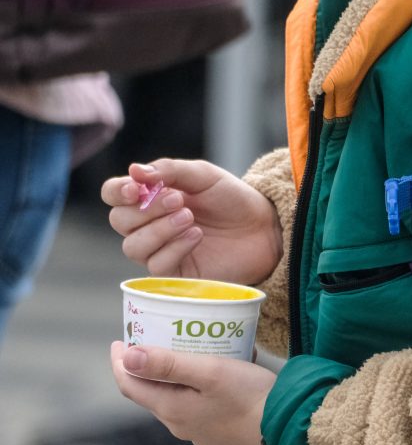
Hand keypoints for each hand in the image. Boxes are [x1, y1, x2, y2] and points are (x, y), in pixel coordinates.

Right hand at [102, 159, 282, 286]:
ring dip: (159, 230)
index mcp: (149, 197)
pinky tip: (197, 235)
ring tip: (190, 218)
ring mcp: (160, 251)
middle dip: (146, 210)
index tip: (136, 188)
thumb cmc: (232, 199)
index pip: (113, 195)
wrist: (265, 227)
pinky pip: (156, 266)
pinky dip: (174, 248)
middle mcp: (148, 225)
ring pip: (133, 246)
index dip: (117, 192)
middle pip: (119, 221)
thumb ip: (170, 170)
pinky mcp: (176, 274)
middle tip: (179, 200)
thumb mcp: (203, 175)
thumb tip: (134, 170)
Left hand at [110, 342, 274, 444]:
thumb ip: (167, 364)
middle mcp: (180, 425)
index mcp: (171, 409)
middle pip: (152, 392)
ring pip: (176, 400)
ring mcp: (200, 431)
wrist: (290, 429)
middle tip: (153, 340)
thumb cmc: (251, 397)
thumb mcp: (210, 371)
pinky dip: (196, 387)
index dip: (119, 362)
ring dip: (174, 377)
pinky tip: (216, 375)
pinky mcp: (220, 433)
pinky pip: (198, 406)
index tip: (120, 340)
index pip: (129, 385)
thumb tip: (127, 357)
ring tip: (187, 353)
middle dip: (147, 367)